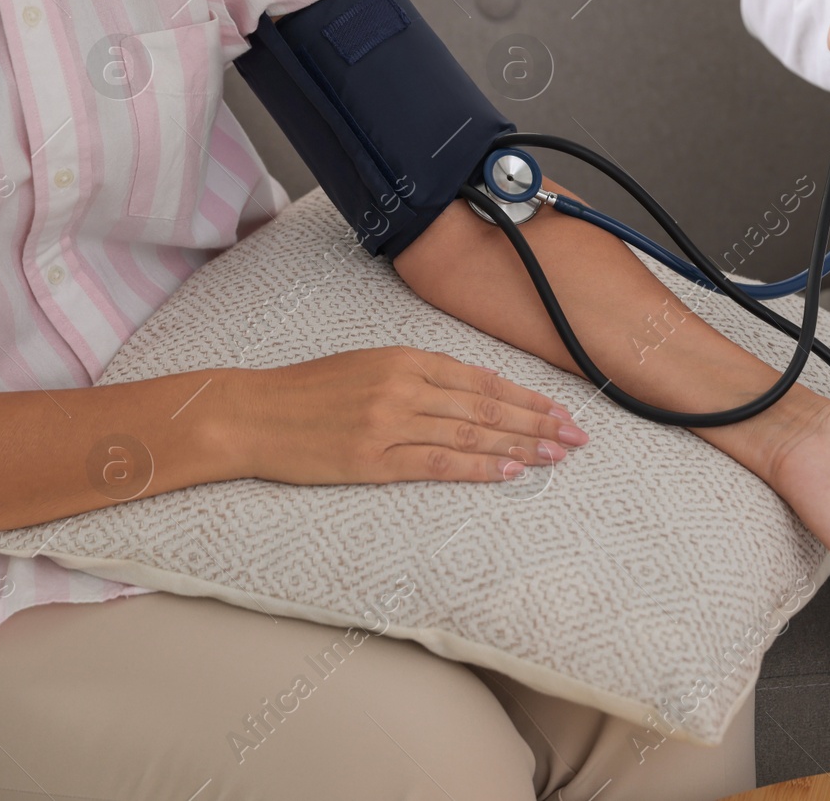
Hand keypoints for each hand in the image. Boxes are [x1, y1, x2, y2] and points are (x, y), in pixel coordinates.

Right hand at [220, 348, 587, 484]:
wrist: (251, 413)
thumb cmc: (308, 390)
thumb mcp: (370, 363)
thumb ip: (423, 374)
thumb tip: (481, 387)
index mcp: (406, 358)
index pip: (483, 379)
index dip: (526, 397)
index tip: (562, 410)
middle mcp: (404, 386)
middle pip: (486, 406)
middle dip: (537, 422)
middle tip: (577, 437)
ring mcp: (390, 424)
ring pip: (470, 433)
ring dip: (519, 445)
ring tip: (556, 455)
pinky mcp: (373, 460)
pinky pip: (438, 463)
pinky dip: (478, 466)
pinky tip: (509, 471)